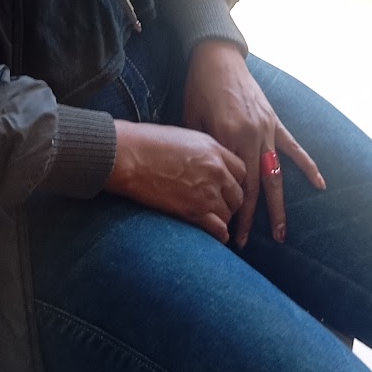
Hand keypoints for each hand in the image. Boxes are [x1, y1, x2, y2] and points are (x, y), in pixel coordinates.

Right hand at [106, 121, 245, 242]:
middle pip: (238, 195)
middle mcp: (216, 171)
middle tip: (219, 206)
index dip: (234, 182)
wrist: (129, 156)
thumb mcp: (184, 137)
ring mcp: (206, 193)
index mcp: (214, 149)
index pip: (241, 171)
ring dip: (222, 218)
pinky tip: (213, 234)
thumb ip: (204, 152)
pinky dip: (218, 234)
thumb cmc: (148, 142)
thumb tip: (208, 163)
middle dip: (230, 202)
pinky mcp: (194, 212)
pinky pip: (219, 230)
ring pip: (229, 214)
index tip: (226, 188)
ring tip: (211, 220)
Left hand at [182, 42, 324, 249]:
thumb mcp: (192, 120)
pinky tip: (321, 185)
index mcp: (229, 137)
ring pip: (275, 174)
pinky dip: (308, 166)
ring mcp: (266, 129)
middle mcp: (252, 136)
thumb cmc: (200, 88)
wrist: (217, 58)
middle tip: (249, 243)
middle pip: (255, 187)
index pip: (235, 185)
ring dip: (279, 205)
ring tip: (282, 233)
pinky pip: (294, 147)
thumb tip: (201, 178)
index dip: (233, 212)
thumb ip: (203, 149)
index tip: (230, 235)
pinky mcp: (274, 121)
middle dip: (252, 218)